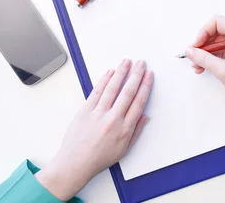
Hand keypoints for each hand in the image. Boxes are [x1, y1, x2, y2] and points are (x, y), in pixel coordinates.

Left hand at [36, 59, 152, 200]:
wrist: (75, 163)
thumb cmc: (98, 158)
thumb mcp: (123, 150)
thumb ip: (135, 131)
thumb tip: (145, 116)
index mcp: (124, 129)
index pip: (138, 102)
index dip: (145, 86)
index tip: (149, 76)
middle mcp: (112, 119)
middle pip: (128, 92)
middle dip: (136, 75)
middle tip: (141, 63)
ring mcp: (98, 114)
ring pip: (112, 88)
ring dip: (121, 73)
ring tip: (127, 62)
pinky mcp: (85, 111)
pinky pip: (96, 92)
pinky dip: (104, 80)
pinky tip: (110, 72)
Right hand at [185, 16, 224, 121]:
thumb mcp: (223, 70)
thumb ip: (204, 59)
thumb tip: (189, 50)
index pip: (217, 22)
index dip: (204, 31)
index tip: (197, 46)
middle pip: (215, 31)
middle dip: (202, 44)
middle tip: (194, 57)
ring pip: (215, 41)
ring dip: (205, 52)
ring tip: (197, 66)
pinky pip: (220, 48)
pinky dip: (211, 56)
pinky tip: (203, 67)